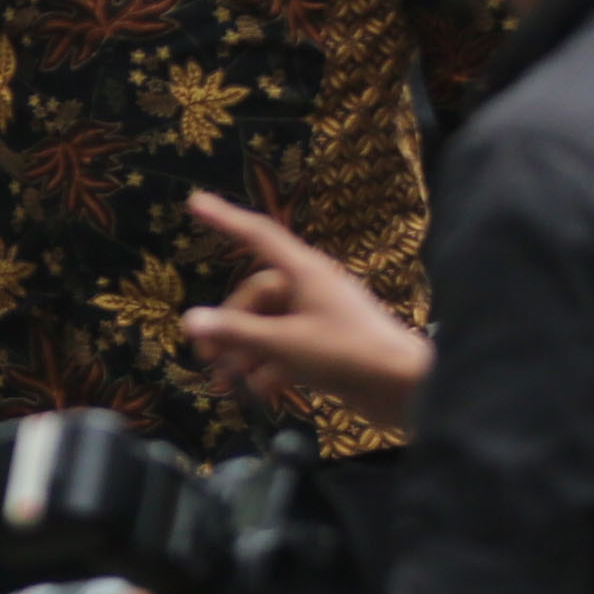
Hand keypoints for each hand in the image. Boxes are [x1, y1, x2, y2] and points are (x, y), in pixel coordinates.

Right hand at [179, 190, 432, 431]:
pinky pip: (286, 347)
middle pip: (255, 297)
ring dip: (246, 352)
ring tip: (229, 381)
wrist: (404, 388)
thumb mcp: (285, 344)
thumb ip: (236, 332)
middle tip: (206, 357)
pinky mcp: (326, 345)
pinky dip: (270, 366)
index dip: (225, 219)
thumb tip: (189, 319)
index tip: (194, 202)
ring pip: (268, 326)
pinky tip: (264, 390)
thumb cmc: (348, 354)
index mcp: (305, 272)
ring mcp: (319, 317)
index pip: (258, 235)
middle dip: (230, 327)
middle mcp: (310, 288)